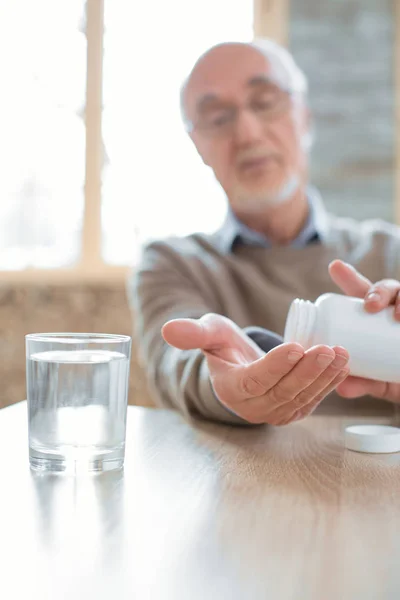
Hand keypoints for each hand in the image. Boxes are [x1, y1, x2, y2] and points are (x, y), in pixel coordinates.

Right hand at [162, 313, 348, 424]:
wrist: (240, 367)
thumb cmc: (224, 348)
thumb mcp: (209, 335)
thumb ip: (193, 333)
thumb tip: (168, 329)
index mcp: (232, 389)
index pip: (256, 380)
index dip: (276, 366)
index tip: (296, 346)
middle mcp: (254, 408)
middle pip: (284, 391)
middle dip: (307, 371)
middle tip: (326, 349)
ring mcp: (276, 412)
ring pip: (302, 396)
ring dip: (324, 377)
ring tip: (341, 354)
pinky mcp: (293, 410)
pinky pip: (313, 398)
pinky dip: (329, 382)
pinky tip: (343, 365)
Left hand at [329, 259, 399, 401]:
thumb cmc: (397, 379)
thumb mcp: (379, 383)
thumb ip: (361, 383)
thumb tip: (341, 388)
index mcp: (374, 318)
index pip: (361, 292)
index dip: (349, 277)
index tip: (335, 266)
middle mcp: (393, 310)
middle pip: (385, 289)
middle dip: (377, 291)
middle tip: (370, 306)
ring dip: (399, 299)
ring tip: (396, 314)